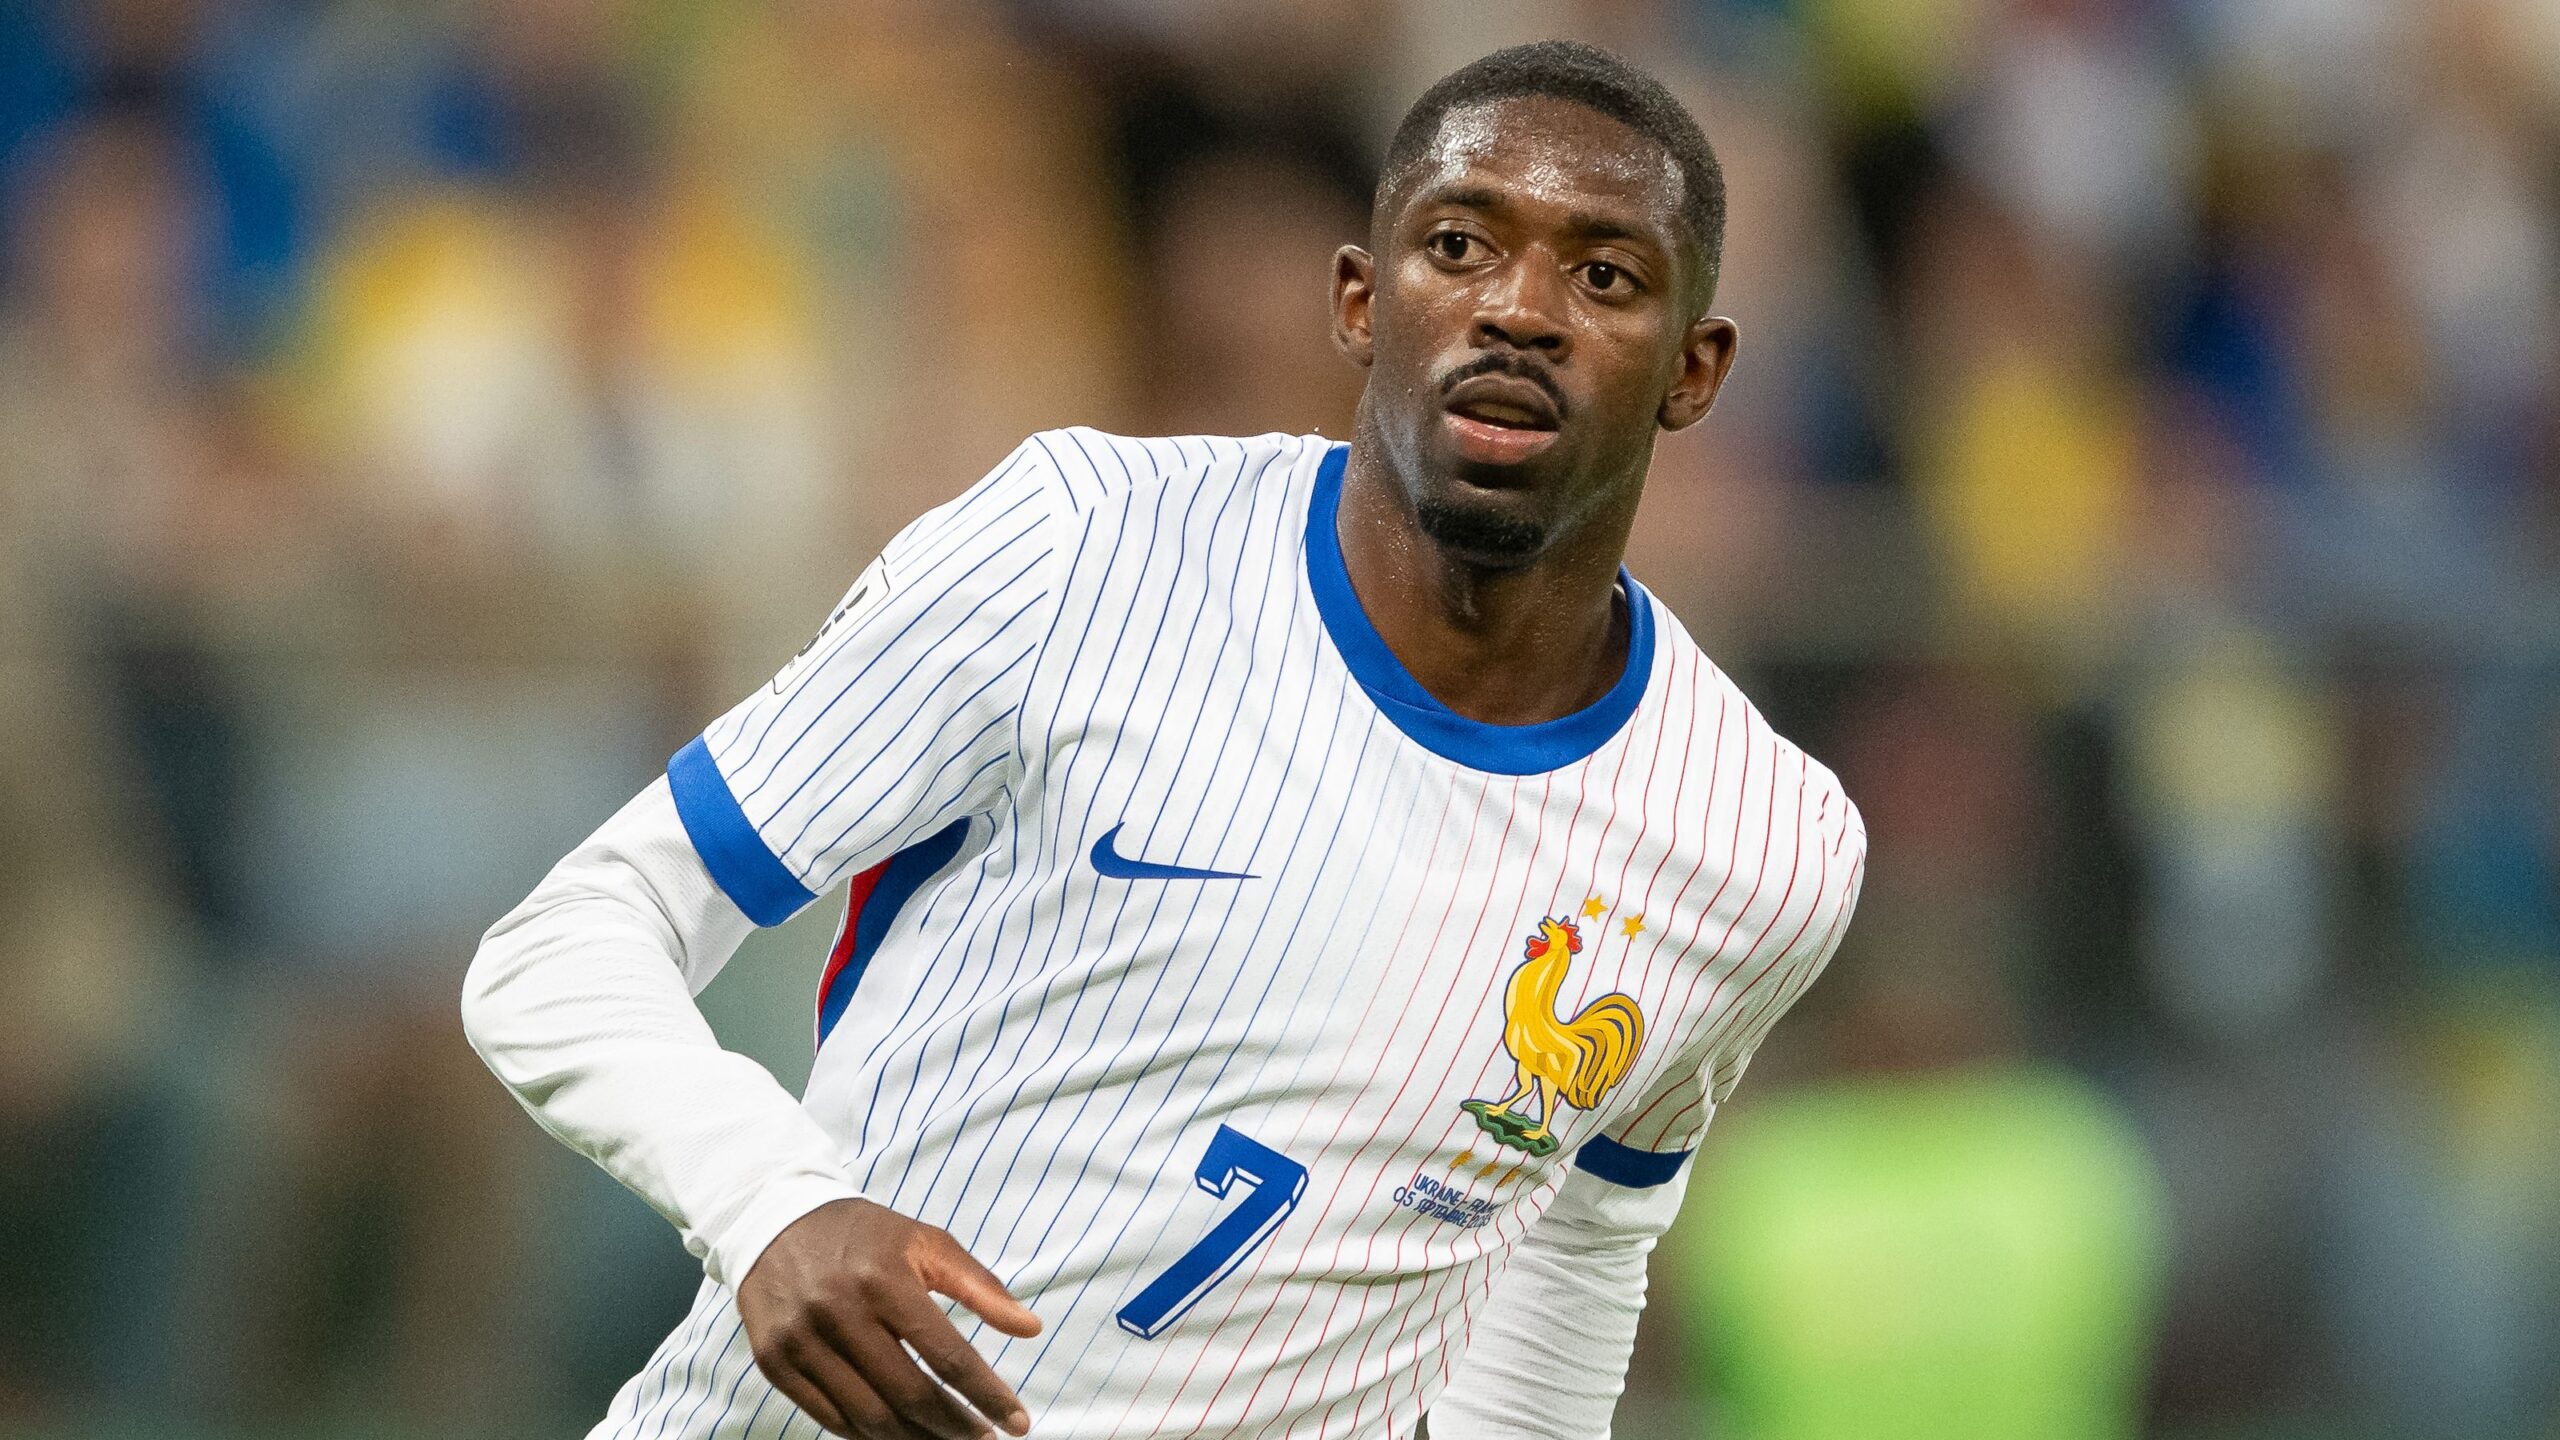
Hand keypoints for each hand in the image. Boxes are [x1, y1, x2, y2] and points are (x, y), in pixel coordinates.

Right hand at [737, 1197, 1040, 1438]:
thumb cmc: (864, 1234)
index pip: (946, 1355)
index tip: (1018, 1422)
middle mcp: (839, 1311)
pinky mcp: (774, 1362)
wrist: (774, 1221)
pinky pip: (830, 1418)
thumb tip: (1031, 1329)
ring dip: (917, 1439)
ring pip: (870, 1417)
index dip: (987, 1395)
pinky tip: (900, 1433)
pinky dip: (869, 1435)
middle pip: (909, 1395)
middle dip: (955, 1428)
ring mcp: (801, 1341)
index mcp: (884, 1279)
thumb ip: (980, 1286)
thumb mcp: (925, 1242)